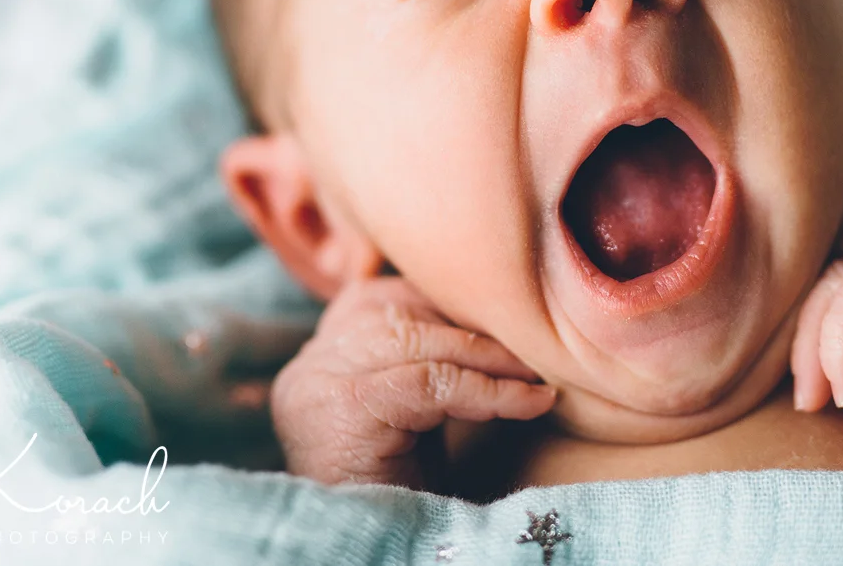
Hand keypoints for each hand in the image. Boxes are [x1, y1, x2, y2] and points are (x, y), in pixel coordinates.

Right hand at [270, 275, 556, 487]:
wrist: (374, 557)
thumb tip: (489, 318)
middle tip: (533, 357)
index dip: (446, 310)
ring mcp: (319, 383)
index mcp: (314, 364)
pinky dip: (490, 390)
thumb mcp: (409, 419)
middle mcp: (307, 369)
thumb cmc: (400, 500)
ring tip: (535, 379)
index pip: (383, 302)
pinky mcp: (347, 407)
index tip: (503, 328)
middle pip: (400, 314)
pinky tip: (528, 403)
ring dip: (491, 359)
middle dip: (473, 332)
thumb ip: (424, 364)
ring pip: (420, 341)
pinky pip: (432, 381)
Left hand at [789, 188, 842, 484]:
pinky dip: (837, 349)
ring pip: (839, 271)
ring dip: (814, 342)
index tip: (798, 345)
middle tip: (802, 377)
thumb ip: (832, 299)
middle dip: (800, 309)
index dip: (804, 277)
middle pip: (831, 238)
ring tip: (820, 393)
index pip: (836, 222)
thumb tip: (763, 275)